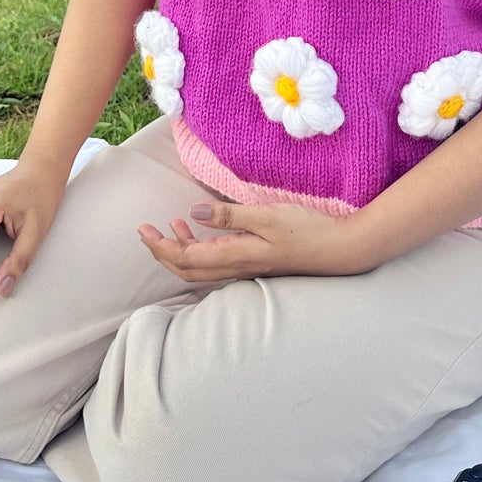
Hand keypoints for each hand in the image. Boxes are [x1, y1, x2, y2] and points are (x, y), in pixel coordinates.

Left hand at [137, 198, 368, 281]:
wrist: (339, 250)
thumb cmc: (306, 230)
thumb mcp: (266, 216)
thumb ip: (229, 215)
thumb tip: (193, 213)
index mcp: (234, 256)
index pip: (184, 258)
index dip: (160, 247)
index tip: (143, 230)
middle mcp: (236, 267)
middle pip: (187, 269)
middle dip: (163, 252)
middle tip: (146, 231)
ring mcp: (246, 268)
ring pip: (201, 267)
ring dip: (181, 250)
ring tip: (172, 227)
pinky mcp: (255, 263)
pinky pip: (217, 263)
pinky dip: (201, 249)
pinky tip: (204, 232)